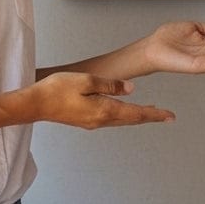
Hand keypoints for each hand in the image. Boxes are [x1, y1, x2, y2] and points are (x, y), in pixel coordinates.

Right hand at [29, 71, 174, 128]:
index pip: (136, 113)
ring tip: (151, 112)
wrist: (34, 104)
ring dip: (137, 116)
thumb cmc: (57, 90)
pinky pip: (111, 119)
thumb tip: (131, 89)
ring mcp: (92, 122)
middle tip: (167, 116)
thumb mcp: (87, 80)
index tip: (170, 116)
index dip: (155, 114)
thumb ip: (111, 85)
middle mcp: (101, 120)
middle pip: (132, 119)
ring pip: (122, 120)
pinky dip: (124, 115)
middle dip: (150, 116)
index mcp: (104, 110)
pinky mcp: (85, 120)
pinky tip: (124, 111)